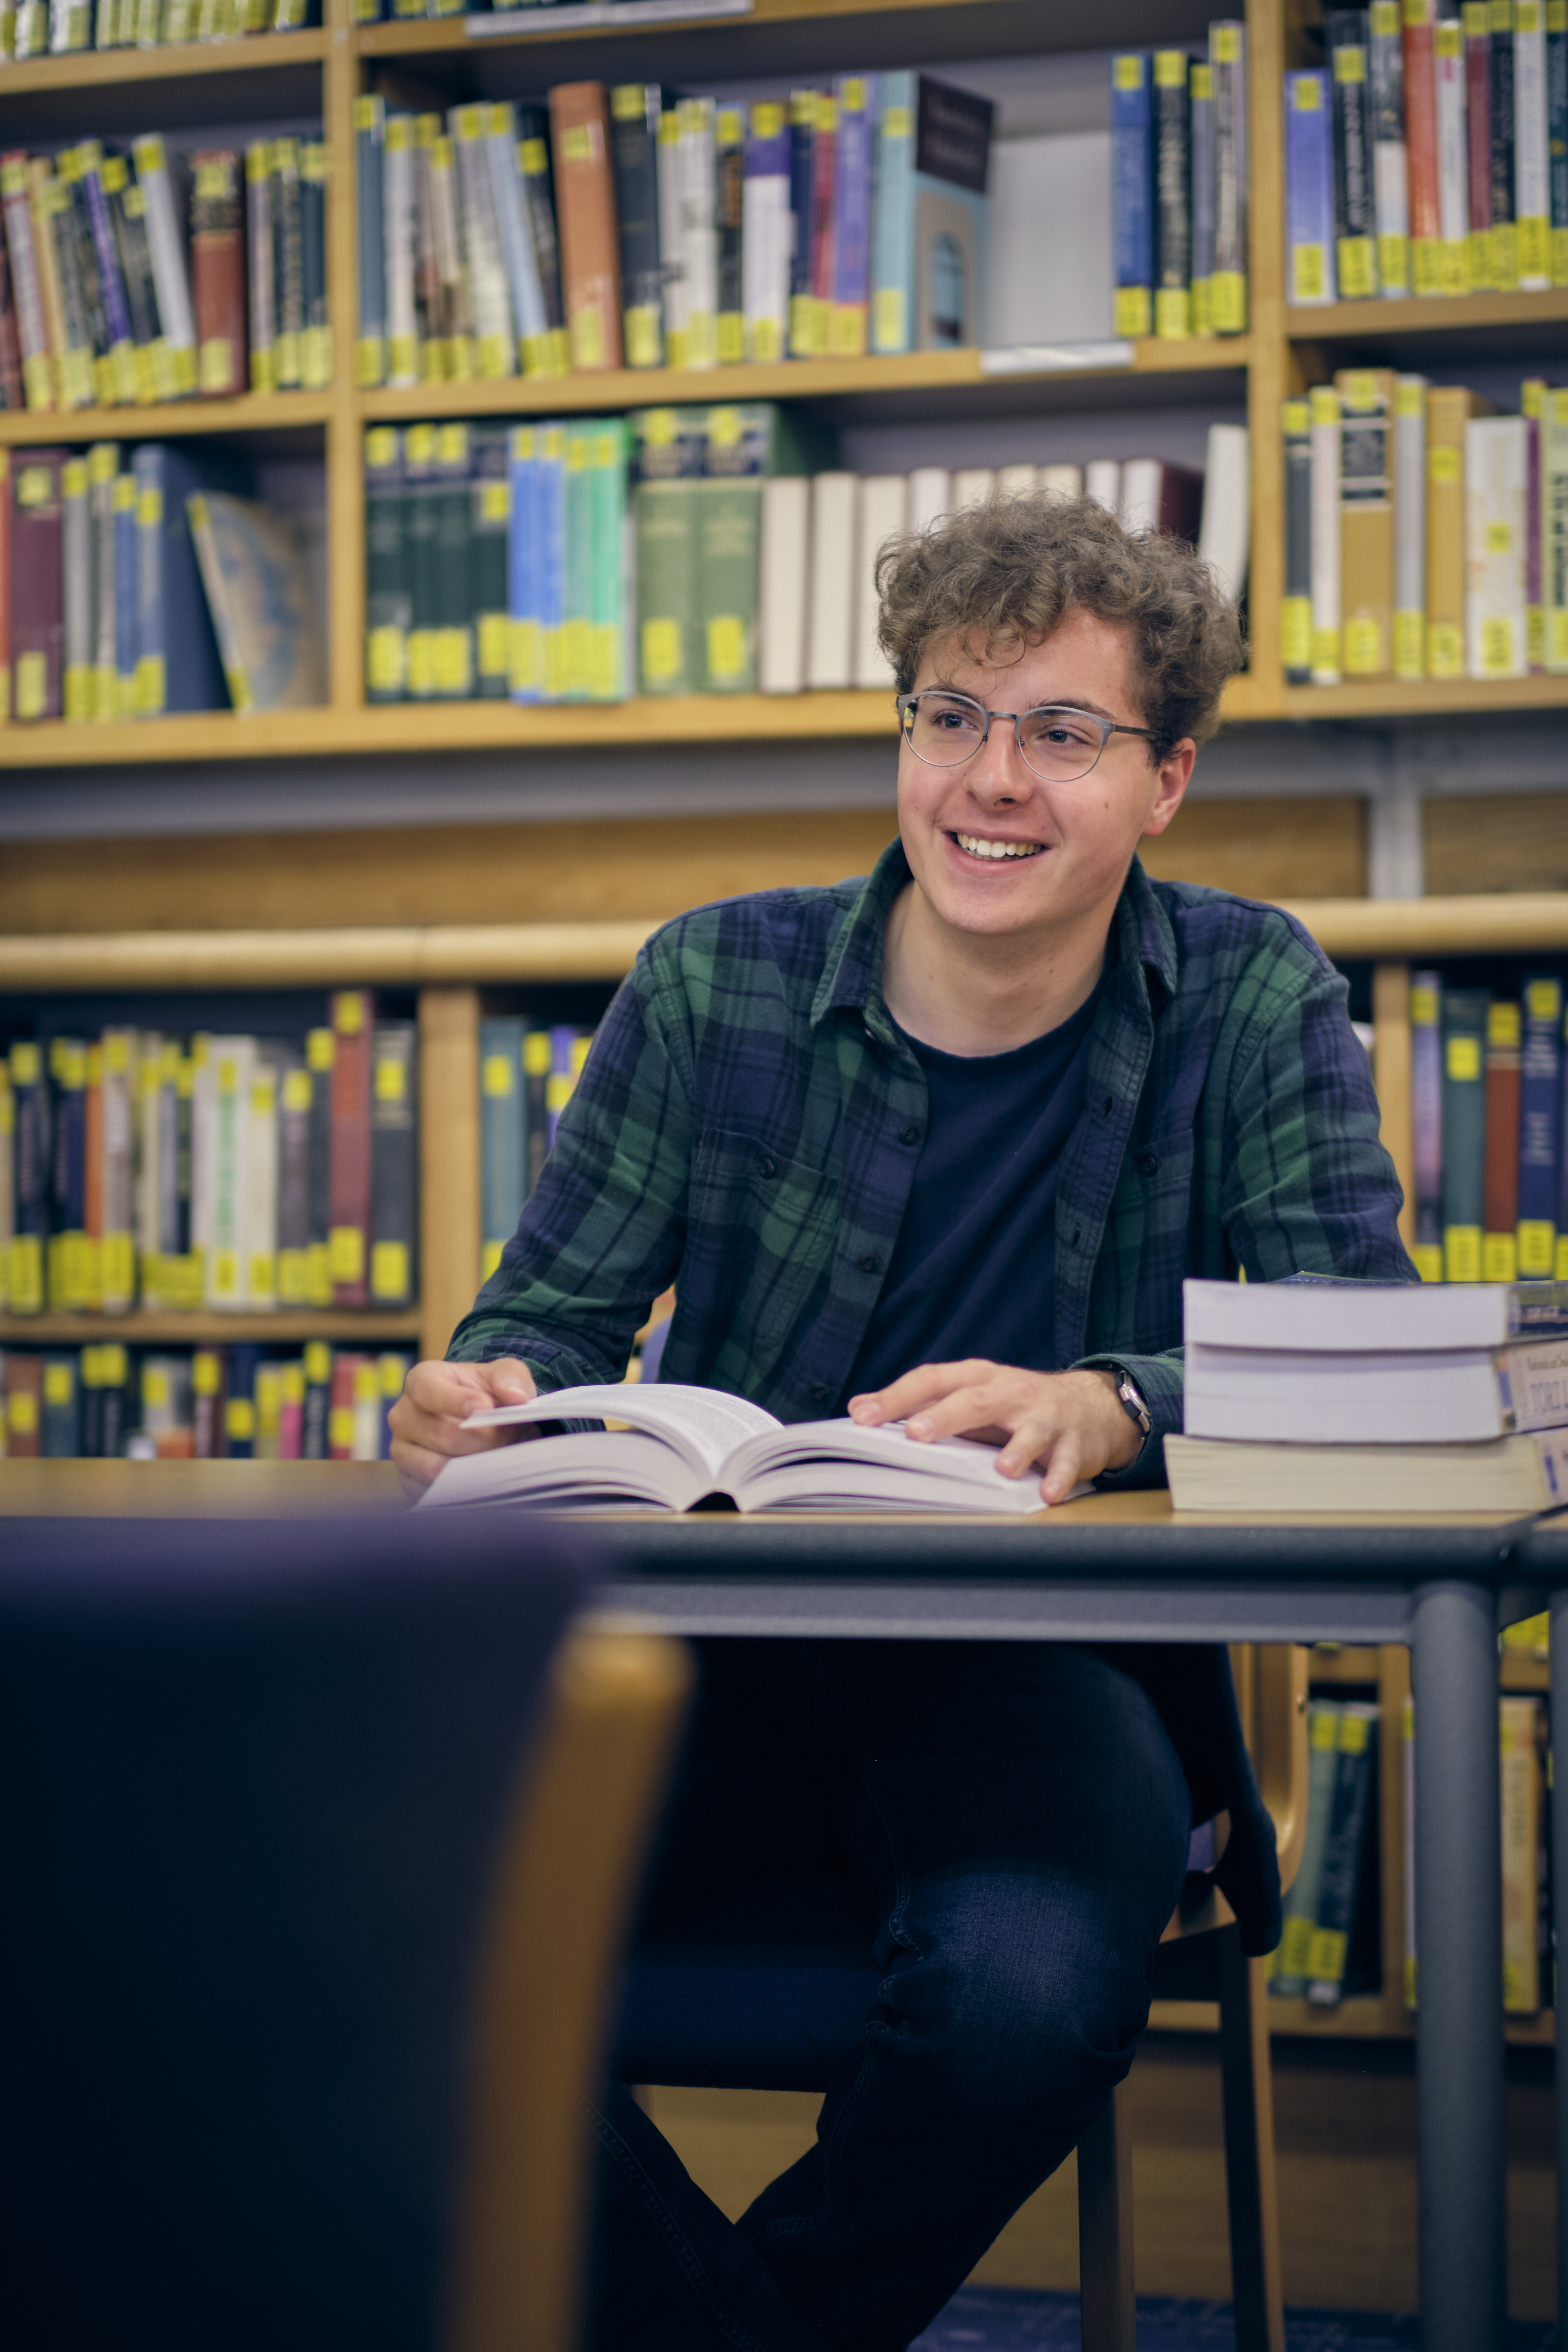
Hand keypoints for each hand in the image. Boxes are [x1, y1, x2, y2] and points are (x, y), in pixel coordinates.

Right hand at [389, 1356, 538, 1495]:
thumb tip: (517, 1396)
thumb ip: (510, 1377)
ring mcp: (402, 1450)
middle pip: (441, 1434)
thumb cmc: (483, 1393)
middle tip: (509, 1437)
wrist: (473, 1420)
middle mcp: (404, 1416)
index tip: (486, 1408)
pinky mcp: (408, 1479)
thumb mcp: (500, 1374)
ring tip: (499, 1456)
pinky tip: (483, 1478)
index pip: (428, 1390)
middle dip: (483, 1438)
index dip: (456, 1401)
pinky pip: (433, 1491)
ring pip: (435, 1468)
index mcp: (421, 1381)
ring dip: (474, 1466)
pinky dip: (463, 1488)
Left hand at [846, 1360, 1141, 1504]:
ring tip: (1002, 1470)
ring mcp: (1047, 1416)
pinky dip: (1058, 1477)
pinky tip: (1048, 1494)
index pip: (933, 1380)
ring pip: (1031, 1430)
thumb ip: (924, 1404)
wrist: (1092, 1406)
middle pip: (976, 1400)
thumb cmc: (1018, 1405)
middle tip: (918, 1434)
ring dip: (1017, 1451)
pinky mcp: (1074, 1442)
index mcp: (980, 1378)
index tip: (864, 1414)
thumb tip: (860, 1408)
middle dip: (945, 1417)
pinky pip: (1066, 1461)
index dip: (897, 1396)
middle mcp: (1012, 1391)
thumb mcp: (974, 1396)